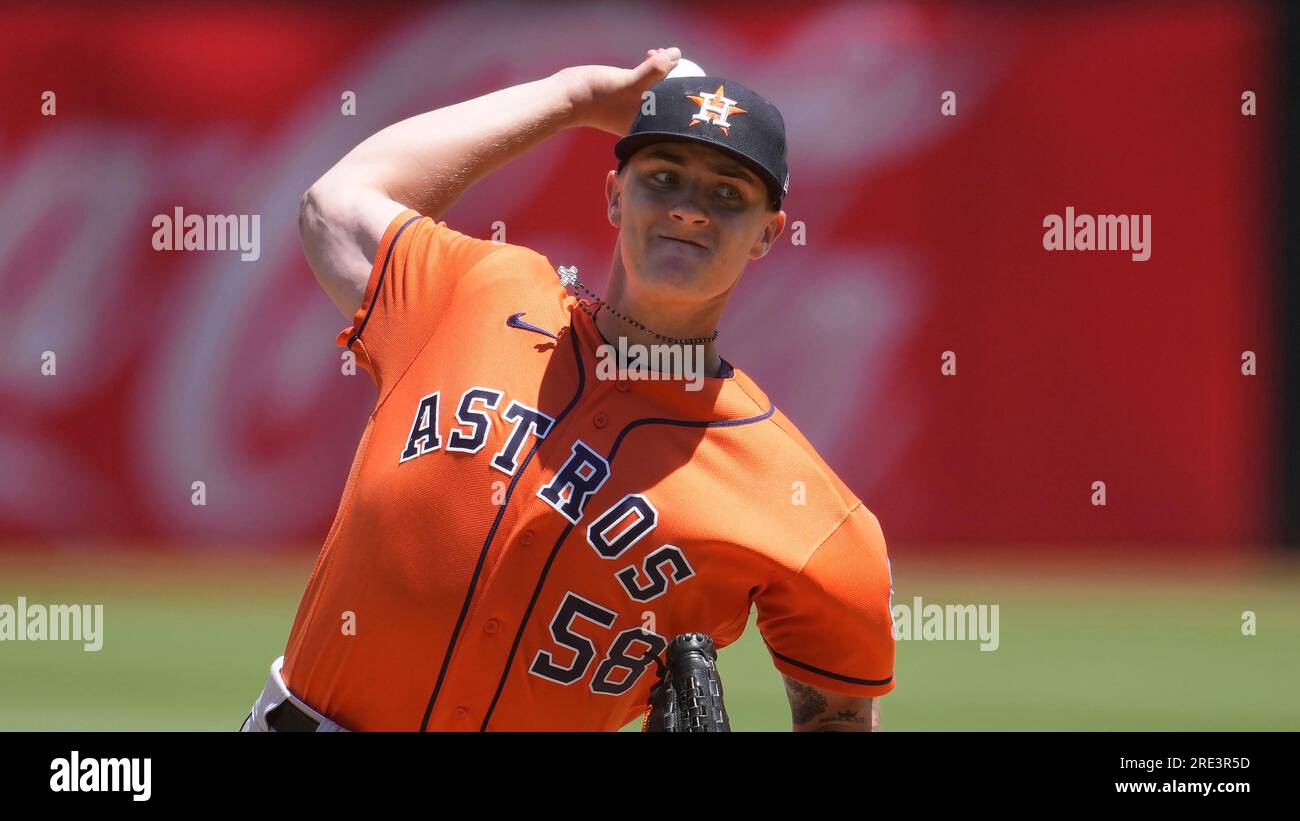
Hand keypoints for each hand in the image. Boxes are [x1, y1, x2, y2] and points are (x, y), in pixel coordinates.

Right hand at [558, 47, 680, 135]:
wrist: (569, 97)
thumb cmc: (599, 95)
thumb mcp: (631, 83)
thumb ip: (656, 71)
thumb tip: (677, 56)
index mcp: (648, 127)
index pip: (676, 108)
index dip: (684, 87)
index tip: (687, 69)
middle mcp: (643, 121)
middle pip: (669, 98)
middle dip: (674, 75)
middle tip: (674, 57)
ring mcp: (634, 110)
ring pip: (658, 87)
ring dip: (662, 69)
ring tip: (658, 53)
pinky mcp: (626, 98)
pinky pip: (646, 82)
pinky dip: (650, 69)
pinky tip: (650, 55)